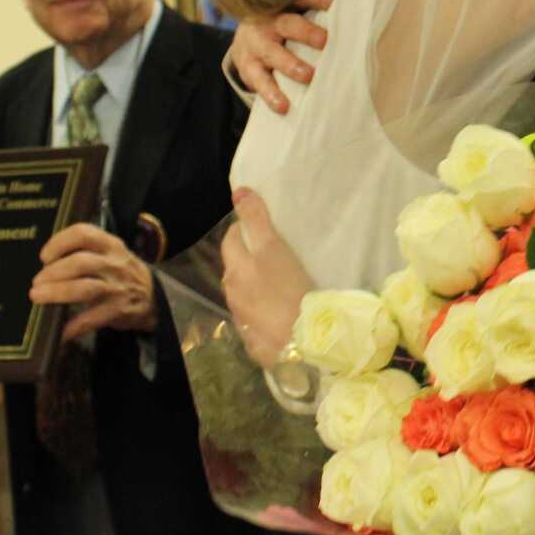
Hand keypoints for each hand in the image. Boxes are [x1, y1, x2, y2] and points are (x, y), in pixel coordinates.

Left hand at [29, 224, 155, 340]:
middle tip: (36, 282)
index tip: (44, 256)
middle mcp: (114, 263)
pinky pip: (92, 318)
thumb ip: (84, 251)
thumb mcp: (110, 253)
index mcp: (110, 245)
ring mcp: (117, 287)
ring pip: (85, 288)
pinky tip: (59, 331)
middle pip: (81, 262)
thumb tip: (43, 264)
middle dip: (54, 272)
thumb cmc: (120, 272)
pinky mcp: (118, 310)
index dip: (60, 242)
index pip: (84, 234)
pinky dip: (73, 326)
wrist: (153, 296)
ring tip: (38, 297)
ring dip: (58, 293)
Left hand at [220, 189, 312, 366]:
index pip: (231, 239)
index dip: (245, 229)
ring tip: (277, 280)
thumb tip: (238, 191)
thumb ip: (256, 220)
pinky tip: (278, 308)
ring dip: (253, 283)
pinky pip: (253, 315)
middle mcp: (232, 293)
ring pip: (242, 291)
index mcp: (236, 270)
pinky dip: (261, 307)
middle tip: (272, 252)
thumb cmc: (290, 289)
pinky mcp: (254, 338)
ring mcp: (242, 317)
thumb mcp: (274, 248)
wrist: (303, 343)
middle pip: (234, 266)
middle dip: (247, 256)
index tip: (263, 228)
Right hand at [230, 0, 336, 112]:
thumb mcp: (294, 14)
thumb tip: (358, 14)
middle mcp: (268, 22)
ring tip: (308, 77)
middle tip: (324, 41)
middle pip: (287, 24)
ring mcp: (256, 44)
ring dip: (290, 65)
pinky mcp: (247, 67)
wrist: (243, 40)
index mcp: (284, 5)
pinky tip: (283, 106)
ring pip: (272, 53)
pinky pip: (259, 81)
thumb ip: (318, 14)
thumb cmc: (282, 27)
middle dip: (305, 32)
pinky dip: (271, 94)